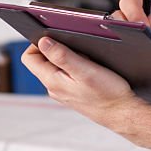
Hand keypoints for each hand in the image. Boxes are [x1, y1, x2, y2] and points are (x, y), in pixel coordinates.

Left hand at [21, 38, 136, 137]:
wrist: (122, 113)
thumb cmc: (108, 94)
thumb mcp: (85, 70)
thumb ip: (62, 55)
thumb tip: (43, 41)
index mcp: (52, 81)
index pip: (29, 57)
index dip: (38, 43)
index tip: (57, 37)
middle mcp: (54, 88)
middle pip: (42, 61)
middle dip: (57, 48)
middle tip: (77, 48)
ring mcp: (63, 91)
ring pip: (56, 67)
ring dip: (68, 57)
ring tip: (87, 58)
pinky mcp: (73, 93)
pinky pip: (67, 75)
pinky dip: (76, 67)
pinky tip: (90, 69)